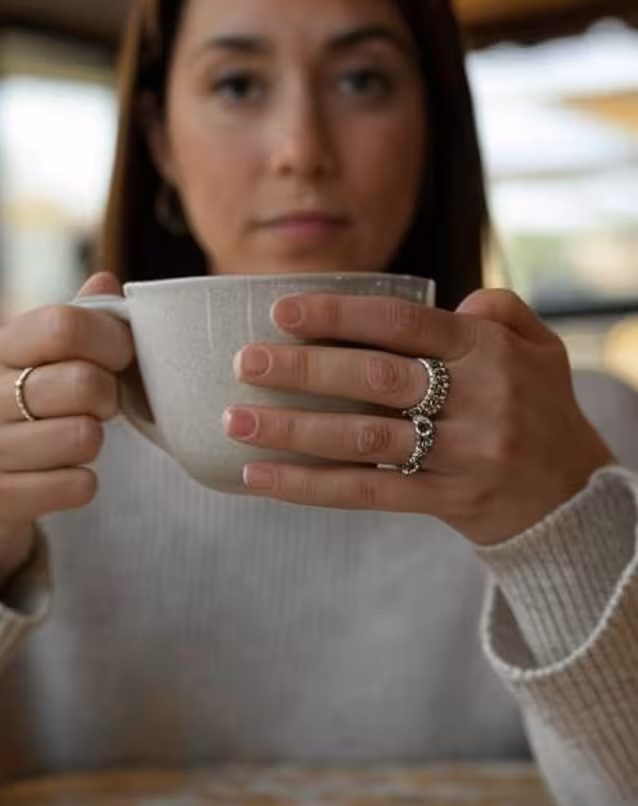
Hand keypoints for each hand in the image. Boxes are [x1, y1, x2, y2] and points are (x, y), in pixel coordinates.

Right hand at [0, 273, 134, 592]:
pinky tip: (64, 475)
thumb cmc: (30, 414)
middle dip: (110, 397)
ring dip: (96, 442)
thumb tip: (109, 282)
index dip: (113, 340)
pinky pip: (79, 486)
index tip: (123, 356)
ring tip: (75, 439)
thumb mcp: (44, 363)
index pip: (66, 325)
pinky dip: (85, 483)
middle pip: (85, 383)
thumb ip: (79, 323)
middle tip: (100, 407)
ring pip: (86, 437)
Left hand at [223, 289, 615, 544]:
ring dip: (292, 430)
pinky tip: (260, 478)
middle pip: (375, 380)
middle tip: (244, 362)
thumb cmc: (543, 412)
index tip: (282, 312)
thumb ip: (501, 311)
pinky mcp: (447, 502)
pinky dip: (308, 486)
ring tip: (235, 421)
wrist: (575, 499)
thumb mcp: (540, 350)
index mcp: (488, 352)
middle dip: (303, 370)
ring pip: (363, 441)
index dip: (340, 316)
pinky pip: (367, 493)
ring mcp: (463, 456)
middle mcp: (477, 400)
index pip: (403, 324)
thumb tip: (450, 297)